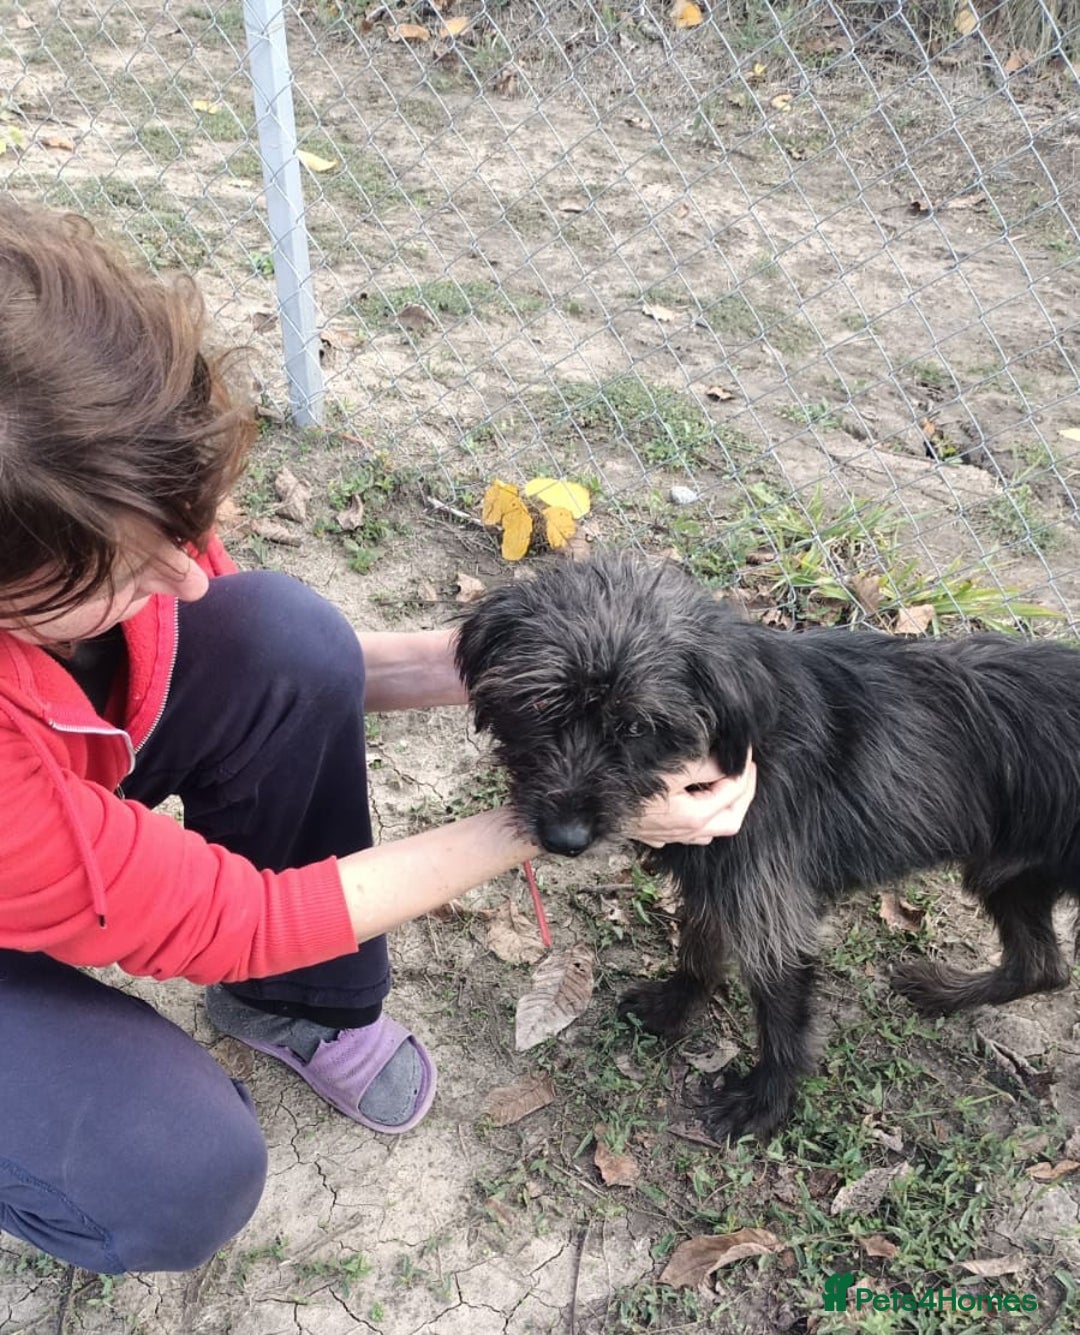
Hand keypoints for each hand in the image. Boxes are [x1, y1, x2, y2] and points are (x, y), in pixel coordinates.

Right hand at [628, 752, 756, 847]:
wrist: (589, 806)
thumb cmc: (629, 784)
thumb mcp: (671, 769)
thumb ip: (704, 766)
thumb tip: (729, 763)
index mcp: (696, 816)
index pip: (734, 792)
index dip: (744, 770)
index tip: (746, 751)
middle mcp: (688, 832)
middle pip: (731, 820)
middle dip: (744, 794)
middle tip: (745, 769)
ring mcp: (672, 837)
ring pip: (711, 830)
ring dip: (724, 809)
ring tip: (725, 785)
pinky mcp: (657, 835)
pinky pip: (690, 833)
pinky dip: (701, 819)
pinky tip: (696, 804)